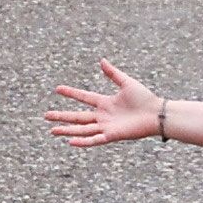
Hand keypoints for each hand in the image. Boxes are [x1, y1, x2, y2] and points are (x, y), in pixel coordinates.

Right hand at [49, 60, 164, 149]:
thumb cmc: (145, 98)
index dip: (71, 93)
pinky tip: (70, 141)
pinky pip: (94, 139)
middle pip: (77, 116)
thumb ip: (113, 73)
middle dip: (61, 116)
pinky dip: (83, 141)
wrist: (156, 113)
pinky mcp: (112, 135)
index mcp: (105, 102)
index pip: (84, 97)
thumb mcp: (126, 83)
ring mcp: (106, 127)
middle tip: (45, 116)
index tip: (57, 89)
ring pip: (82, 129)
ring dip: (67, 130)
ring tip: (52, 130)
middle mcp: (103, 116)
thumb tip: (101, 60)